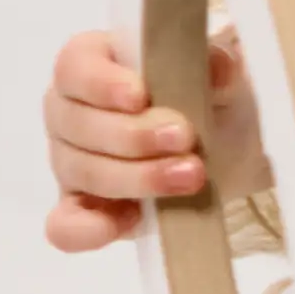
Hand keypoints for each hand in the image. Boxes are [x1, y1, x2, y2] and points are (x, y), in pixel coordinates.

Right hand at [45, 20, 262, 252]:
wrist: (229, 157)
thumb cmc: (211, 103)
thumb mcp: (225, 80)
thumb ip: (220, 67)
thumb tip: (220, 64)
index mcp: (93, 64)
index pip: (74, 67)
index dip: (101, 83)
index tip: (140, 97)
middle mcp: (69, 111)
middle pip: (76, 123)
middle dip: (133, 136)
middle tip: (186, 140)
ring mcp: (70, 161)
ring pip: (81, 170)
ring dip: (136, 177)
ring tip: (190, 176)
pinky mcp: (82, 209)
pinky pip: (65, 225)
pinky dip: (88, 229)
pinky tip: (130, 220)